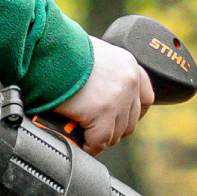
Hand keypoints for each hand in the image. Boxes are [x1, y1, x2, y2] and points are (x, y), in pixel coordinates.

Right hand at [49, 36, 154, 154]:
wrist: (50, 49)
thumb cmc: (62, 51)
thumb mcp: (94, 56)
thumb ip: (102, 75)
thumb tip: (95, 95)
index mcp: (129, 65)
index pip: (145, 98)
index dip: (133, 114)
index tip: (120, 121)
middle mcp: (130, 81)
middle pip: (130, 120)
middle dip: (113, 130)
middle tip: (95, 133)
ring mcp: (119, 98)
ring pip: (115, 133)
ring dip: (100, 139)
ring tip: (85, 139)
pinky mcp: (103, 112)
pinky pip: (99, 140)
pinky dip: (89, 146)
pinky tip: (80, 144)